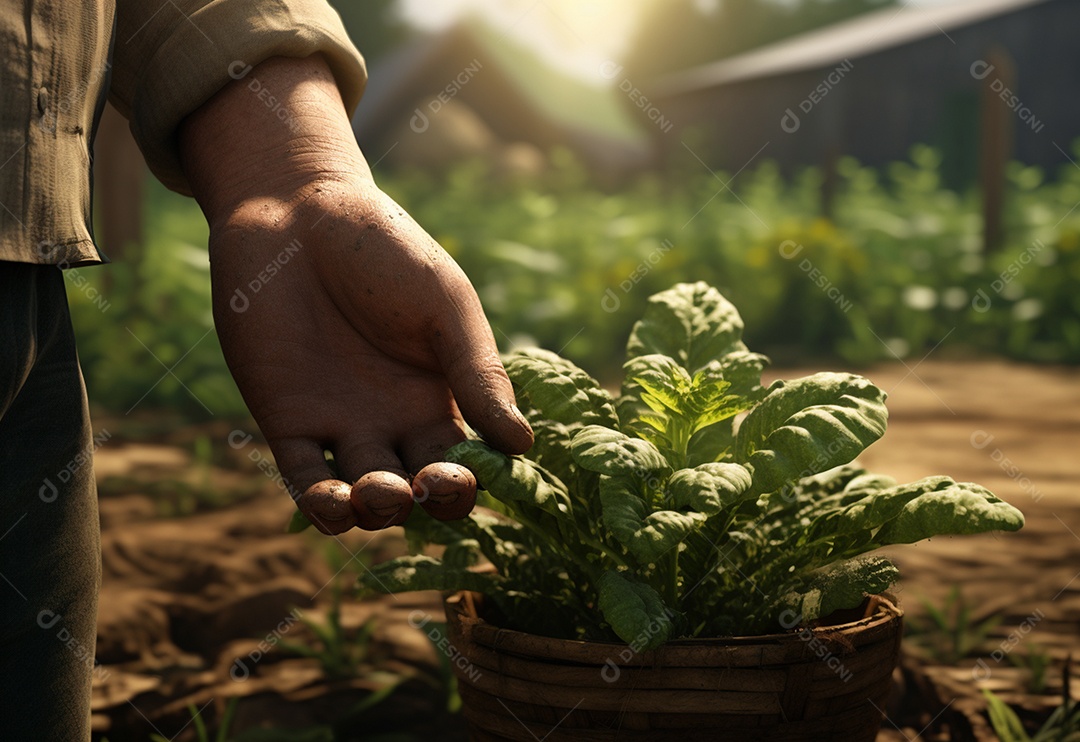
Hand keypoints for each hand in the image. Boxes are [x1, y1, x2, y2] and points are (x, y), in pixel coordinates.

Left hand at [179, 55, 531, 532]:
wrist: (298, 211)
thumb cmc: (387, 251)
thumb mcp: (445, 308)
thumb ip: (478, 375)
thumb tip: (524, 445)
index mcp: (439, 399)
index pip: (464, 464)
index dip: (472, 482)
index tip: (475, 474)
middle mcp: (392, 423)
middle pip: (418, 492)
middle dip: (429, 502)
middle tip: (429, 484)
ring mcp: (339, 425)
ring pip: (362, 497)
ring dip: (376, 511)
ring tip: (381, 493)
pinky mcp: (286, 421)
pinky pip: (302, 479)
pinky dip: (318, 504)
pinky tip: (332, 505)